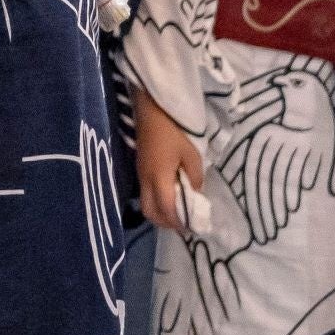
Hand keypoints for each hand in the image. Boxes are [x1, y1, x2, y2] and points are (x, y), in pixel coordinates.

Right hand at [133, 84, 204, 233]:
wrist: (151, 108)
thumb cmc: (173, 129)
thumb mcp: (192, 154)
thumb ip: (195, 177)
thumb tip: (194, 193)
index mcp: (159, 177)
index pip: (166, 209)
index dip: (178, 222)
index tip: (193, 227)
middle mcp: (146, 179)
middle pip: (149, 212)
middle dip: (166, 222)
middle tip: (184, 220)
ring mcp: (140, 173)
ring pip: (146, 203)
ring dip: (161, 211)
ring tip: (180, 208)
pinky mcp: (140, 166)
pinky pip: (146, 192)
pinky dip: (158, 200)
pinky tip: (172, 193)